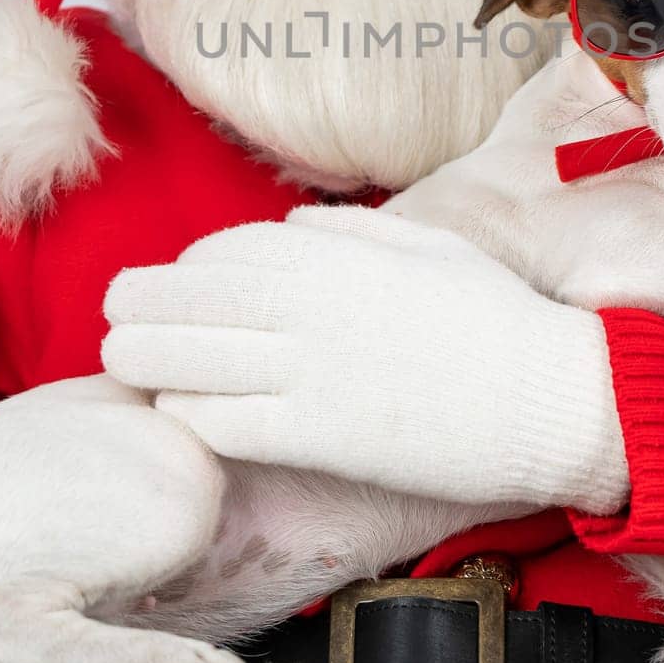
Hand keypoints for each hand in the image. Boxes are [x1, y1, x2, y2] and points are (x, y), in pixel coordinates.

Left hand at [102, 206, 627, 512]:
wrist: (550, 399)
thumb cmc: (499, 318)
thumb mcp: (432, 247)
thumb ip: (357, 230)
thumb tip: (293, 226)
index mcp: (341, 255)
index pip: (232, 251)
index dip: (190, 265)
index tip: (175, 279)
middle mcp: (315, 306)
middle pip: (198, 300)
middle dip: (144, 302)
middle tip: (113, 310)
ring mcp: (313, 371)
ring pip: (198, 359)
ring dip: (147, 356)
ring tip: (118, 357)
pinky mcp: (322, 436)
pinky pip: (231, 422)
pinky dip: (191, 412)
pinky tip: (174, 409)